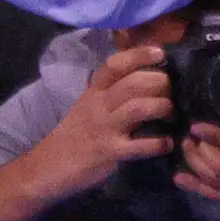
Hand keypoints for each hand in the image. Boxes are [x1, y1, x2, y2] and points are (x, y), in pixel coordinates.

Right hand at [31, 44, 173, 199]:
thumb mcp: (88, 106)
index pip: (115, 64)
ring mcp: (104, 128)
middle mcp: (99, 105)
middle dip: (160, 83)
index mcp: (94, 92)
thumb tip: (145, 79)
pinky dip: (158, 144)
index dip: (139, 55)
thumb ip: (112, 92)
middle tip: (171, 91)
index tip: (160, 53)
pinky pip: (140, 146)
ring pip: (138, 108)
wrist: (47, 167)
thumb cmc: (75, 135)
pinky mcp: (109, 152)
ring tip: (170, 114)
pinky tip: (166, 144)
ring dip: (162, 107)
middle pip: (133, 83)